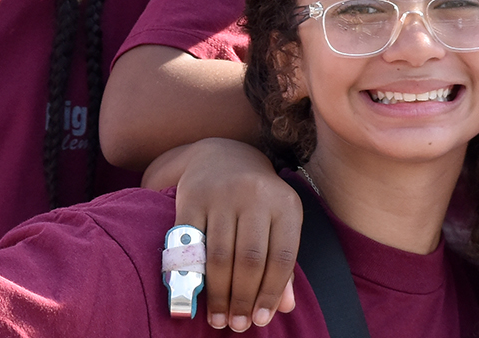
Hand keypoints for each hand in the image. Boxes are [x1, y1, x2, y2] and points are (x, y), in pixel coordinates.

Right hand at [164, 139, 299, 331]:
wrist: (223, 157)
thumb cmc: (257, 202)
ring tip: (219, 318)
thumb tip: (284, 306)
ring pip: (220, 256)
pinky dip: (195, 273)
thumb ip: (283, 264)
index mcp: (286, 204)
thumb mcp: (279, 224)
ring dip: (219, 294)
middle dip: (243, 298)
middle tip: (237, 325)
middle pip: (250, 260)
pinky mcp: (193, 198)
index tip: (260, 320)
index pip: (282, 257)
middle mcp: (256, 195)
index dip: (271, 293)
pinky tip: (198, 294)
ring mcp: (223, 195)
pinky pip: (192, 244)